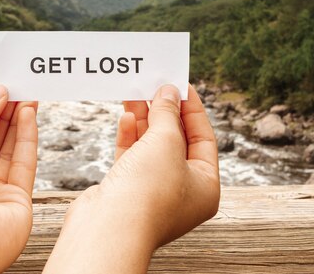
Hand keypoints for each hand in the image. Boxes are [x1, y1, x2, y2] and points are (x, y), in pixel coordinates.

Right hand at [44, 84, 219, 273]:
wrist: (108, 228)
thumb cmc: (148, 192)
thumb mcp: (166, 141)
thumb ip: (168, 113)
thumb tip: (168, 93)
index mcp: (205, 186)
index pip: (204, 139)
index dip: (192, 109)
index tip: (180, 85)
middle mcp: (181, 191)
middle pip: (176, 141)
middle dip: (165, 112)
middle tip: (155, 85)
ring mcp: (152, 192)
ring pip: (151, 147)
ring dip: (144, 119)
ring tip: (135, 93)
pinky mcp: (126, 191)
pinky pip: (132, 157)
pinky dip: (129, 136)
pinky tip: (125, 117)